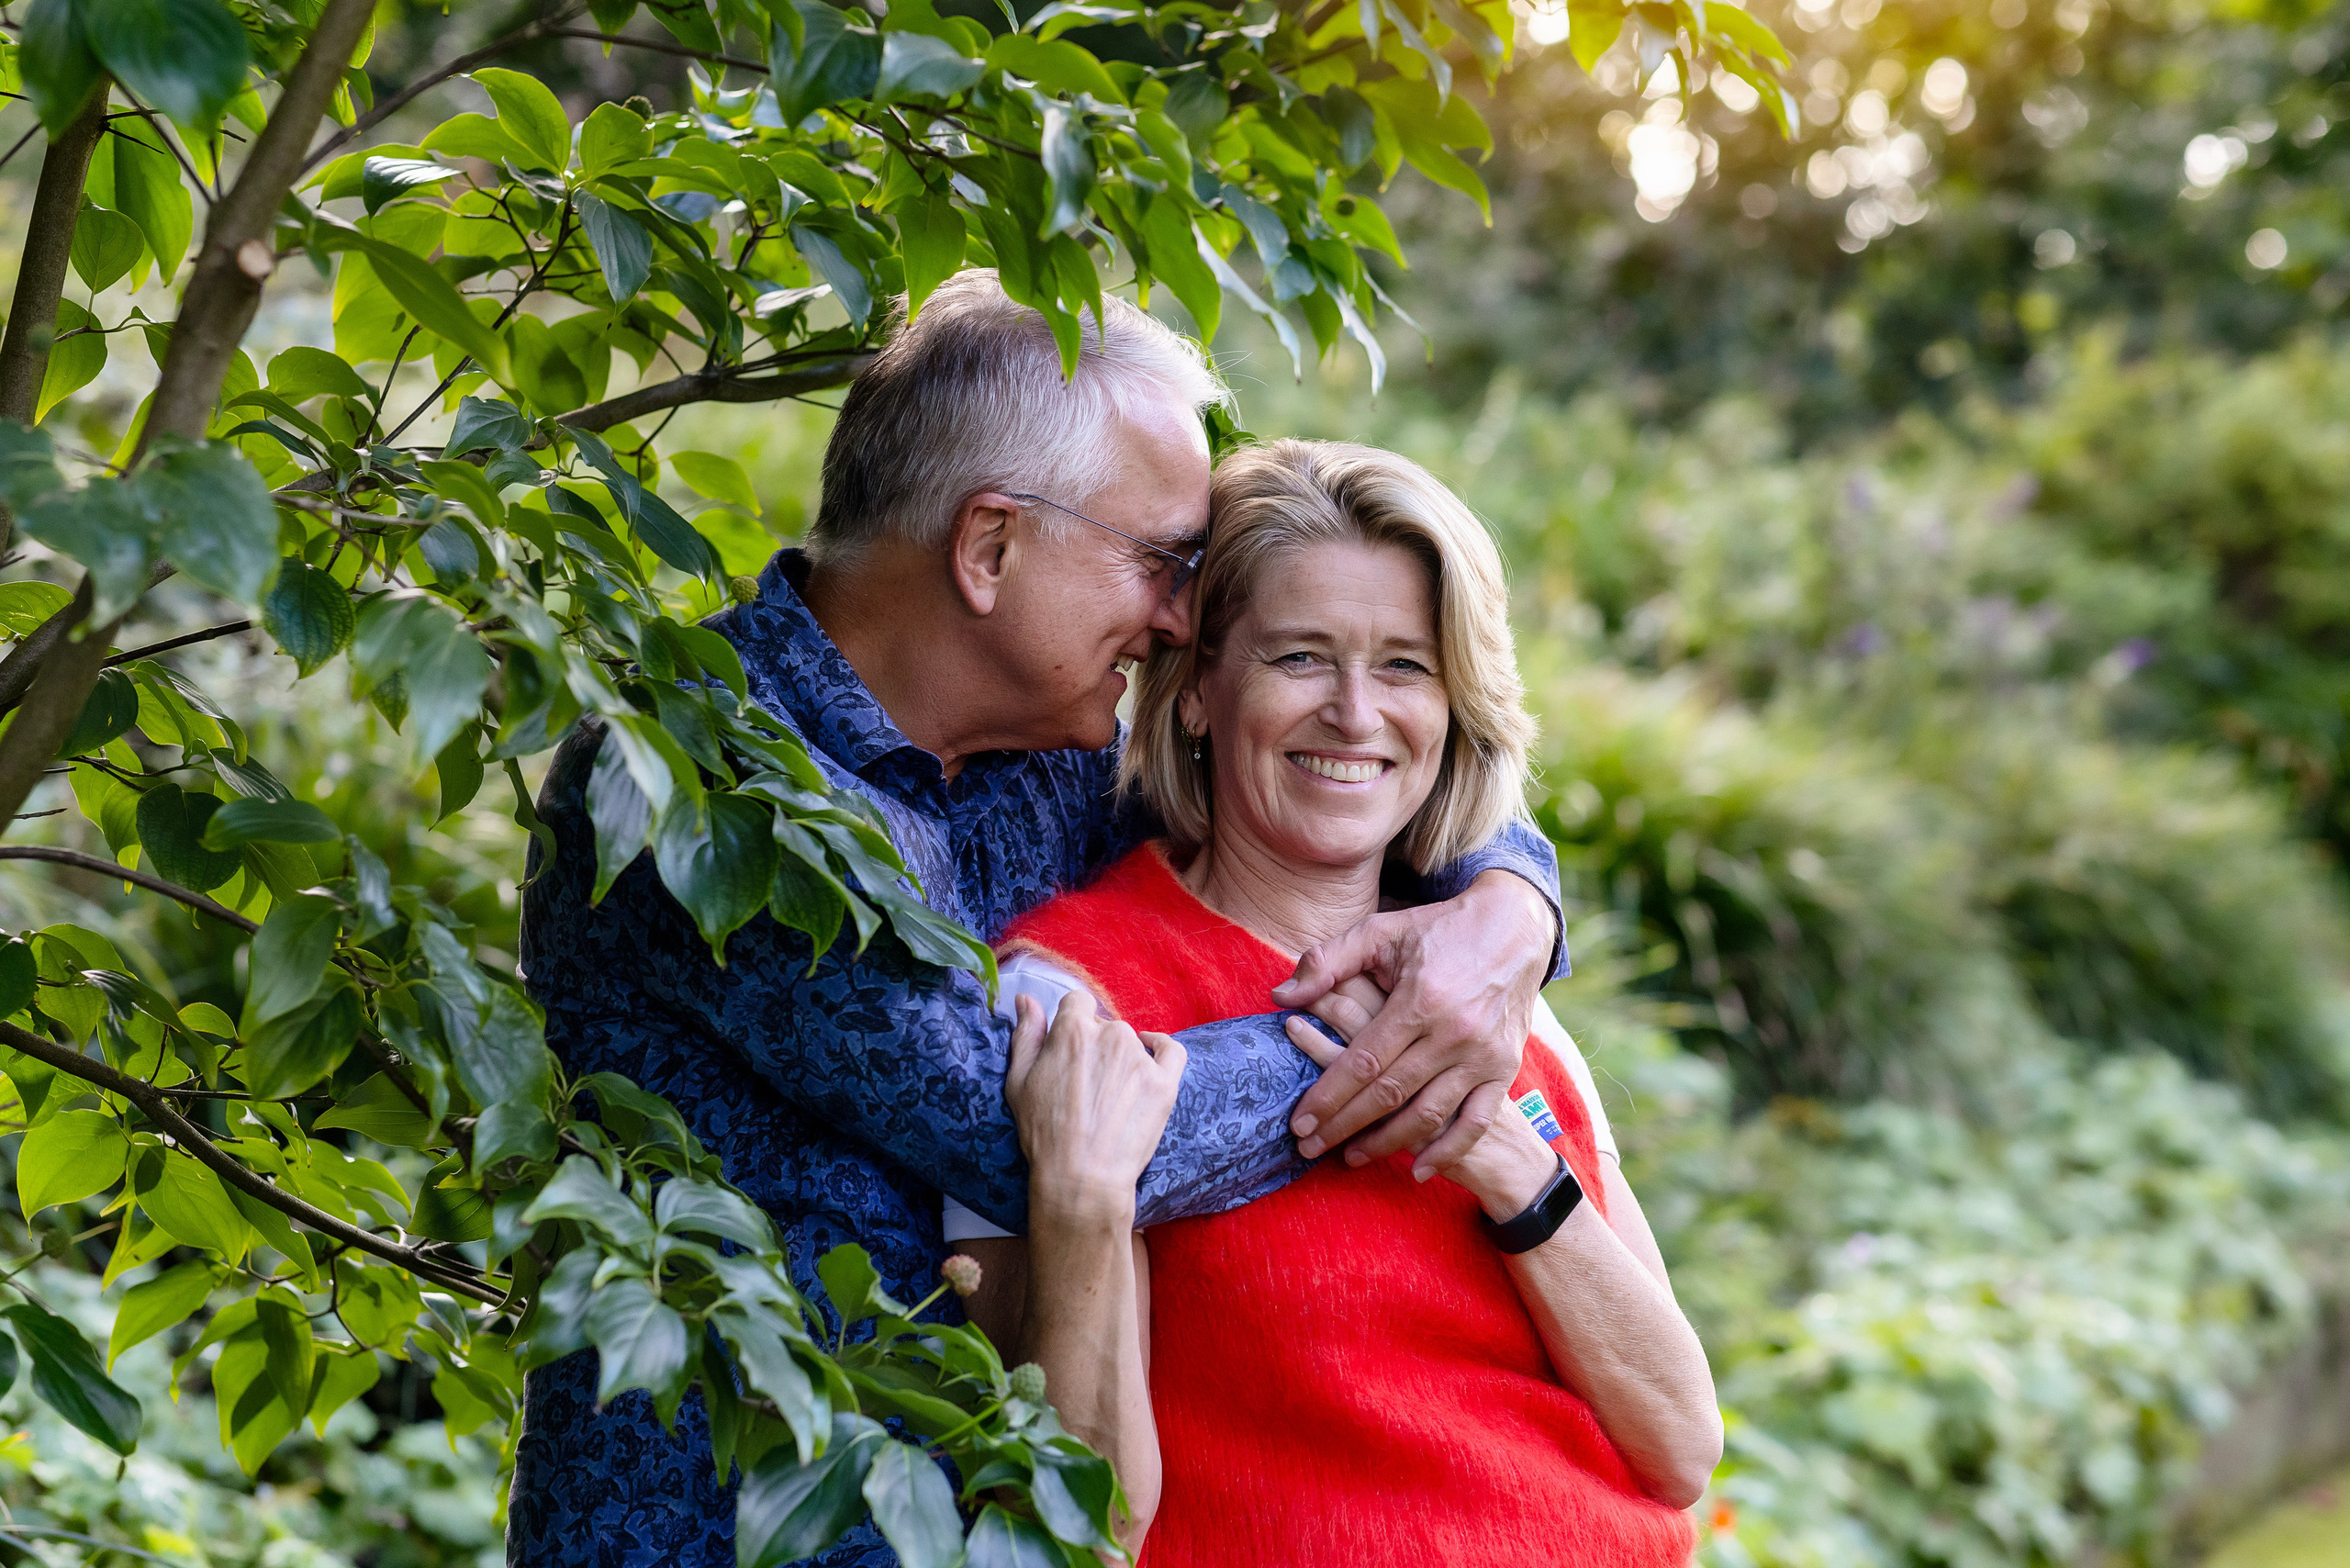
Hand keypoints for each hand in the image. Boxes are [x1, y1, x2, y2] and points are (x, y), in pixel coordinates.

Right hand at [1005, 992, 1186, 1227]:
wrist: (1083, 1177)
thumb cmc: (1044, 1133)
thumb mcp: (1019, 1082)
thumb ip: (1026, 1035)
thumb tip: (1026, 999)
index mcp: (1073, 1029)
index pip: (1076, 1003)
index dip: (1071, 1024)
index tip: (1069, 1050)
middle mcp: (1111, 1034)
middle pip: (1104, 1025)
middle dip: (1094, 1047)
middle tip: (1086, 1084)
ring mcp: (1141, 1057)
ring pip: (1132, 1041)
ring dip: (1122, 1057)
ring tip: (1110, 1095)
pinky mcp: (1165, 1082)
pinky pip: (1171, 1051)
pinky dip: (1162, 1047)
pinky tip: (1152, 1055)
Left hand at [1271, 870, 1551, 1178]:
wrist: (1515, 930)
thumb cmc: (1438, 931)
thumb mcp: (1381, 932)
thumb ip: (1327, 962)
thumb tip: (1281, 997)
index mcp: (1420, 1000)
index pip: (1362, 1061)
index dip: (1327, 1095)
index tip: (1299, 1122)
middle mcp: (1454, 1032)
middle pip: (1389, 1094)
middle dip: (1343, 1125)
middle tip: (1308, 1148)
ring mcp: (1483, 1055)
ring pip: (1427, 1114)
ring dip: (1386, 1143)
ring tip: (1349, 1157)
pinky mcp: (1505, 1068)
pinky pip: (1476, 1121)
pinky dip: (1448, 1150)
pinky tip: (1417, 1169)